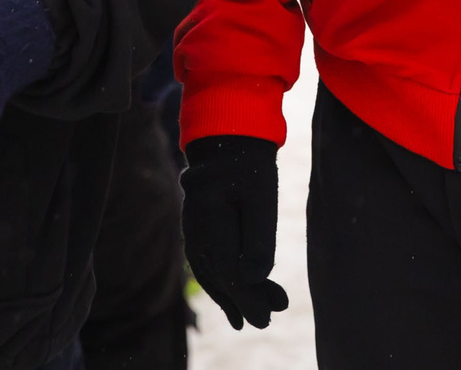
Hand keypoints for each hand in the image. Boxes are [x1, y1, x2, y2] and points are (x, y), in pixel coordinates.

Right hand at [182, 135, 288, 329]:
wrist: (227, 141)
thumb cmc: (249, 166)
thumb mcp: (262, 197)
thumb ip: (259, 238)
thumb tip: (255, 279)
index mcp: (211, 223)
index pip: (230, 271)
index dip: (248, 297)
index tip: (267, 315)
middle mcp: (196, 233)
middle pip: (220, 278)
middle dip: (245, 302)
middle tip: (267, 320)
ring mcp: (193, 234)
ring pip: (212, 275)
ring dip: (232, 298)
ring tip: (253, 317)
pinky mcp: (197, 234)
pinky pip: (207, 266)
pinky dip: (221, 284)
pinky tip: (235, 297)